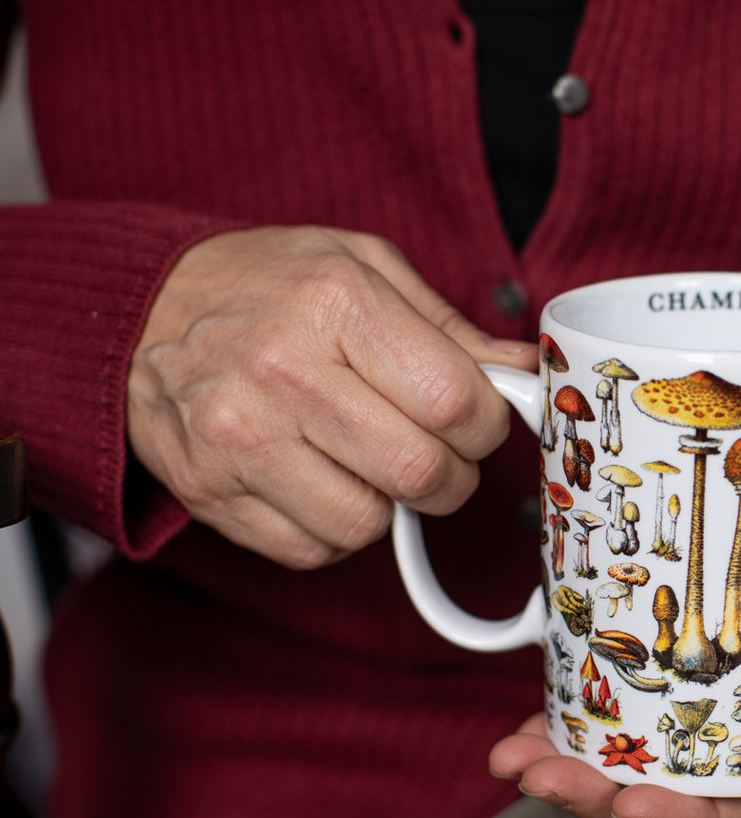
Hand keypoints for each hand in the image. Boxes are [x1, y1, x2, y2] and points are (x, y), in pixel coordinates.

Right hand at [128, 226, 535, 567]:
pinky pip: (312, 550)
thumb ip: (449, 328)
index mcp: (335, 302)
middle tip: (438, 455)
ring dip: (390, 508)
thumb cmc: (267, 285)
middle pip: (419, 472)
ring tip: (370, 463)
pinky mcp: (209, 493)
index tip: (475, 422)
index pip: (455, 402)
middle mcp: (282, 372)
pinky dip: (335, 529)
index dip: (487, 426)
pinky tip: (323, 481)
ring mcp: (237, 439)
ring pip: (367, 524)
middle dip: (452, 478)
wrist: (139, 310)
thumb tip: (524, 373)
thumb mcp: (361, 267)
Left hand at [489, 615, 740, 817]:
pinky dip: (587, 715)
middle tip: (532, 773)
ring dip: (572, 759)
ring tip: (509, 755)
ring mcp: (720, 736)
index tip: (630, 805)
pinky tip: (540, 713)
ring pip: (639, 760)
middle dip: (596, 792)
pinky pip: (638, 713)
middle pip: (666, 796)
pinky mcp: (700, 694)